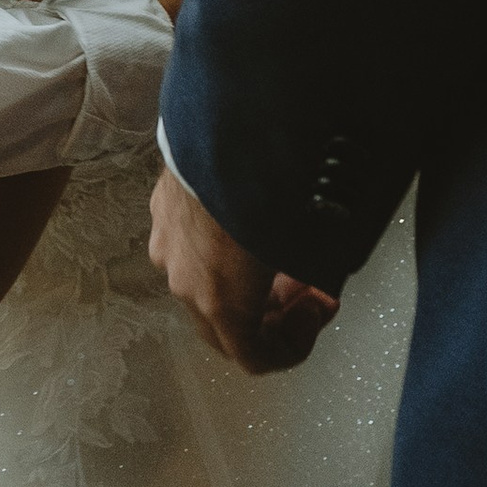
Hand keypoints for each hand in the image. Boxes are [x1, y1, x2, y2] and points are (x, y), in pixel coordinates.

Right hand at [148, 167, 337, 372]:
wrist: (226, 127)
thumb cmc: (270, 189)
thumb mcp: (309, 245)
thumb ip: (311, 276)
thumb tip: (324, 280)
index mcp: (220, 302)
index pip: (254, 359)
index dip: (294, 347)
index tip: (319, 311)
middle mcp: (184, 282)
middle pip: (227, 327)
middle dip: (270, 316)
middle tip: (305, 289)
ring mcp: (167, 244)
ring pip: (205, 286)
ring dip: (242, 283)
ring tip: (278, 251)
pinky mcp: (162, 209)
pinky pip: (191, 248)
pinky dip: (219, 251)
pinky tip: (244, 222)